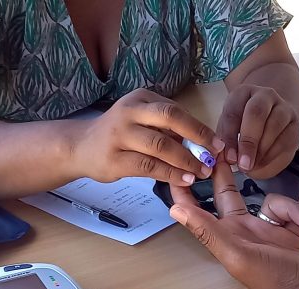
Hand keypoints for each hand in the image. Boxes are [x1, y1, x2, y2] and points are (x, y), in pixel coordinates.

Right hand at [71, 89, 224, 185]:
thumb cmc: (120, 134)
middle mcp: (129, 112)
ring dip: (186, 160)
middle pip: (170, 118)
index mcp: (141, 99)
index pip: (177, 110)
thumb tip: (205, 144)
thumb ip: (168, 129)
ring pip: (160, 145)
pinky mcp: (114, 159)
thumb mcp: (143, 122)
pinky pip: (149, 167)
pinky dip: (170, 174)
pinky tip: (184, 180)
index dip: (200, 128)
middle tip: (214, 155)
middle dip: (197, 137)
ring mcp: (119, 134)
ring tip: (202, 172)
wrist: (80, 147)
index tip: (218, 143)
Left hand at [169, 158, 298, 288]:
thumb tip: (174, 209)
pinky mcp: (293, 233)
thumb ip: (209, 231)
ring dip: (291, 207)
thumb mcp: (238, 255)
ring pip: (274, 202)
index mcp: (226, 236)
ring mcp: (269, 232)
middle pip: (230, 194)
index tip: (181, 163)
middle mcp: (244, 231)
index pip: (199, 209)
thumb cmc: (274, 280)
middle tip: (226, 149)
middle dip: (227, 174)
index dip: (187, 189)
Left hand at [216, 85, 298, 178]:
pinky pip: (287, 143)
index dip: (230, 137)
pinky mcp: (296, 126)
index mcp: (243, 93)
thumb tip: (227, 159)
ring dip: (262, 153)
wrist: (271, 116)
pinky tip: (263, 167)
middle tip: (243, 165)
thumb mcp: (229, 126)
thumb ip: (225, 140)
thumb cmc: (242, 123)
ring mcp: (284, 109)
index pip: (233, 112)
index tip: (229, 158)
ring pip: (275, 128)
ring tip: (252, 168)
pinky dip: (274, 159)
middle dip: (249, 143)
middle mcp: (265, 95)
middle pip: (257, 114)